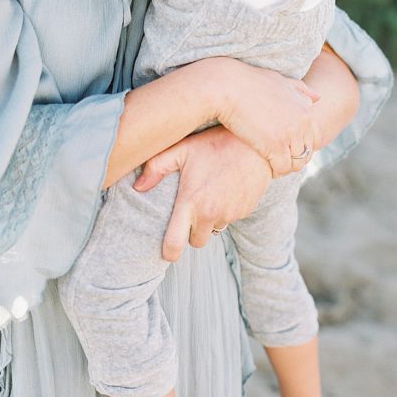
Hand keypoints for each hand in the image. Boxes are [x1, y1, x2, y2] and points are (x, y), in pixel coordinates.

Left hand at [133, 126, 271, 260]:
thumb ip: (156, 168)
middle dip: (191, 232)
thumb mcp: (182, 150)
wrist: (258, 144)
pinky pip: (229, 220)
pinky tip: (223, 191)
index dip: (169, 252)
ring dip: (208, 222)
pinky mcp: (244, 212)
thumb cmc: (216, 144)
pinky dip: (224, 213)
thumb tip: (138, 187)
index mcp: (191, 202)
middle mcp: (210, 214)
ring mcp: (229, 214)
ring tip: (208, 196)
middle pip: (195, 241)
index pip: (175, 243)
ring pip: (213, 231)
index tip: (166, 252)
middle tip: (190, 210)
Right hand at [213, 59, 321, 177]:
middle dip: (294, 159)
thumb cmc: (248, 82)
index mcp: (305, 109)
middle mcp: (302, 122)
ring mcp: (290, 135)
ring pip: (296, 163)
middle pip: (306, 152)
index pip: (313, 138)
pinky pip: (282, 168)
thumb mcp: (279, 80)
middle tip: (277, 162)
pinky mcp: (274, 146)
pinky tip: (264, 169)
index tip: (284, 149)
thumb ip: (300, 89)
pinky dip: (275, 172)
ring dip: (285, 168)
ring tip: (271, 167)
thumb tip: (318, 98)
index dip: (299, 146)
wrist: (227, 87)